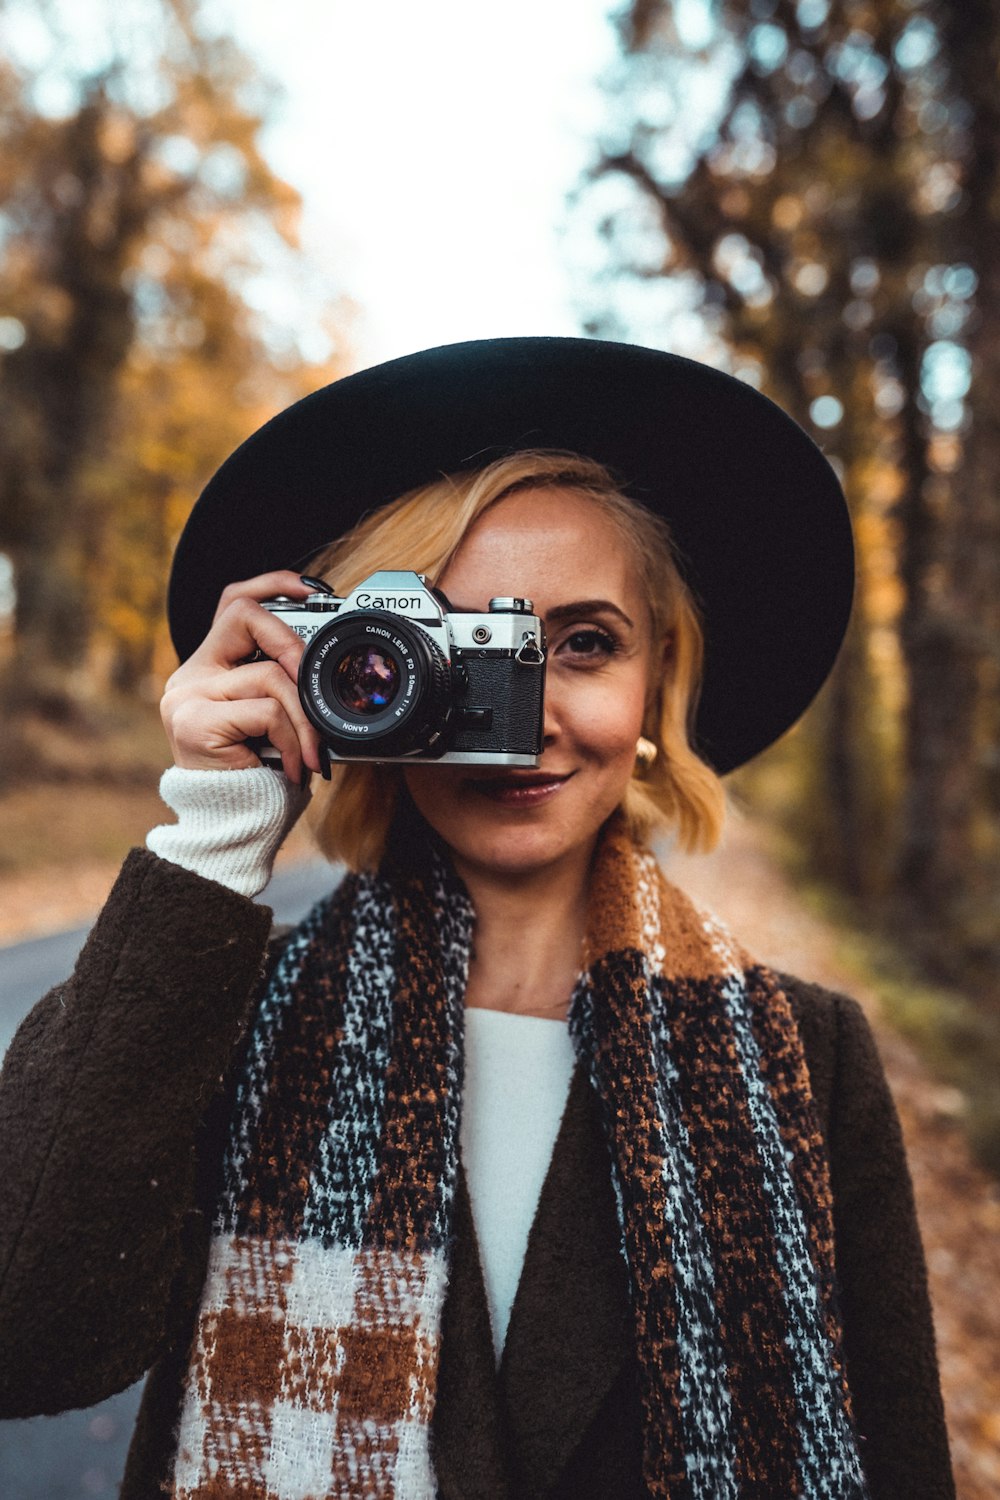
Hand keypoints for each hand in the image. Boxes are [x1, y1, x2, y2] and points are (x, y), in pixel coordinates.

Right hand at [160, 571, 322, 783]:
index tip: (312, 587)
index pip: (233, 603)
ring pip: (269, 674)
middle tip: (312, 680)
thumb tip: (325, 663)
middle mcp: (189, 677)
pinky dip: (293, 739)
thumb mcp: (275, 724)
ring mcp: (187, 698)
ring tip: (311, 754)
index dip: (272, 584)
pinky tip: (294, 767)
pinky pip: (266, 711)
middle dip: (291, 641)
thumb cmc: (260, 780)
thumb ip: (283, 687)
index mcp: (208, 670)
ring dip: (304, 717)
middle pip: (242, 615)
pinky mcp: (194, 723)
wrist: (233, 831)